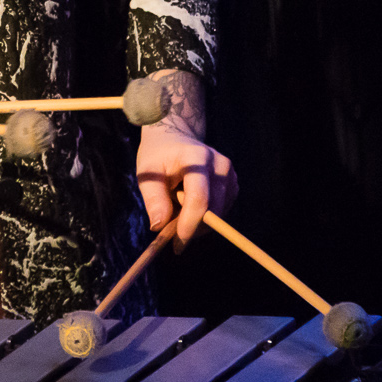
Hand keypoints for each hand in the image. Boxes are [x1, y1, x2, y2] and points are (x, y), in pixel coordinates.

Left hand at [134, 69, 237, 250]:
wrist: (175, 137)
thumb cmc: (158, 155)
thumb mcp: (147, 174)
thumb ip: (153, 199)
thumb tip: (159, 227)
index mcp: (196, 158)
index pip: (199, 198)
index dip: (189, 223)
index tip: (177, 244)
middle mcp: (219, 164)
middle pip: (212, 210)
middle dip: (192, 226)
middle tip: (171, 233)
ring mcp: (230, 174)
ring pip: (218, 214)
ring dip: (197, 220)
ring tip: (177, 206)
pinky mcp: (233, 184)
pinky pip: (221, 211)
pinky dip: (205, 216)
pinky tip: (189, 204)